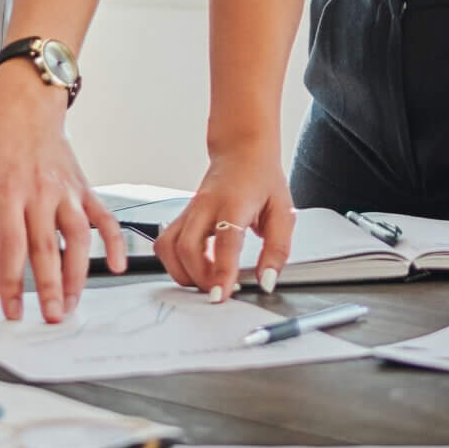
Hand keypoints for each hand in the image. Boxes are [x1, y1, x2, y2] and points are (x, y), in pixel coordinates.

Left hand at [0, 64, 121, 323]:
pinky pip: (104, 217)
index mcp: (6, 193)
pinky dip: (114, 241)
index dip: (12, 283)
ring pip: (78, 237)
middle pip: (47, 247)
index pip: (12, 247)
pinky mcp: (83, 188)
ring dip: (78, 274)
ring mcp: (65, 190)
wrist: (23, 104)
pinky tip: (116, 265)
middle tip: (51, 318)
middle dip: (50, 287)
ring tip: (72, 304)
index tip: (12, 311)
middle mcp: (38, 192)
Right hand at [157, 149, 293, 300]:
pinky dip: (173, 262)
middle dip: (199, 277)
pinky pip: (165, 243)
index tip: (221, 295)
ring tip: (205, 282)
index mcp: (234, 202)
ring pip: (169, 247)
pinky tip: (192, 268)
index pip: (225, 240)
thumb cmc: (262, 180)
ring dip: (183, 273)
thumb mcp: (283, 213)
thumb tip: (266, 281)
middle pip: (188, 247)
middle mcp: (206, 205)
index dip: (222, 271)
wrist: (242, 152)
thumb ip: (277, 250)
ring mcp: (189, 210)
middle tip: (217, 291)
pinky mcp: (181, 216)